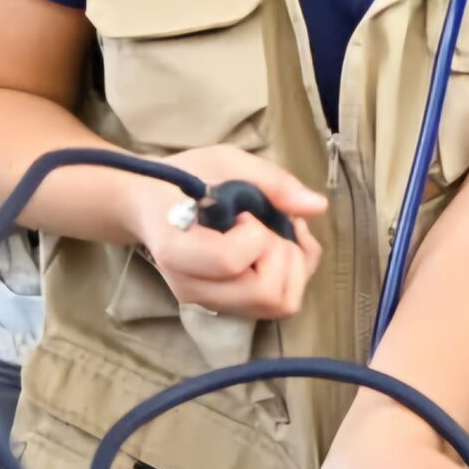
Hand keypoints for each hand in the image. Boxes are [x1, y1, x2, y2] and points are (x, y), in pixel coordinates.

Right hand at [131, 145, 326, 318]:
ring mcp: (210, 302)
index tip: (244, 214)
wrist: (151, 205)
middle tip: (268, 226)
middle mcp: (192, 287)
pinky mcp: (227, 306)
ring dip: (294, 267)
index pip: (229, 261)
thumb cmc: (184, 180)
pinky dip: (293, 276)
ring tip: (279, 235)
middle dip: (283, 255)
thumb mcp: (225, 162)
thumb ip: (271, 182)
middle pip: (265, 295)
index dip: (254, 235)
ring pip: (278, 306)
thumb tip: (317, 206)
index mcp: (177, 249)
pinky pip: (277, 306)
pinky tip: (280, 247)